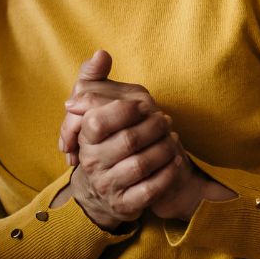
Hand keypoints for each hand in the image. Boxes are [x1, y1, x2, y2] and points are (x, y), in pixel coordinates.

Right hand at [59, 50, 231, 223]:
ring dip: (164, 149)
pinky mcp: (125, 204)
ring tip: (173, 139)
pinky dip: (167, 174)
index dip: (125, 110)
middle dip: (153, 128)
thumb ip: (94, 78)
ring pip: (140, 165)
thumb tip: (101, 53)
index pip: (98, 120)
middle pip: (127, 141)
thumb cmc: (102, 141)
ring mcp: (108, 185)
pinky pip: (150, 190)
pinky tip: (175, 160)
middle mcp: (92, 163)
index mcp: (84, 138)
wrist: (101, 189)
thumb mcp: (93, 109)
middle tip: (166, 120)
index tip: (144, 103)